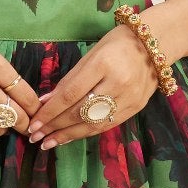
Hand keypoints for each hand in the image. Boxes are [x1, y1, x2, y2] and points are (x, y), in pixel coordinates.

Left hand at [26, 25, 156, 150]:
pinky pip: (107, 125)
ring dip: (68, 135)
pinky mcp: (136, 108)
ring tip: (48, 143)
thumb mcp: (90, 55)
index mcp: (102, 64)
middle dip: (55, 126)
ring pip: (93, 123)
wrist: (154, 44)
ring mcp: (129, 98)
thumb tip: (45, 102)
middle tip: (35, 136)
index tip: (34, 123)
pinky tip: (70, 137)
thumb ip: (69, 80)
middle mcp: (117, 83)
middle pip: (80, 112)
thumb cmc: (116, 44)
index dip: (50, 112)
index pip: (70, 94)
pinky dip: (86, 133)